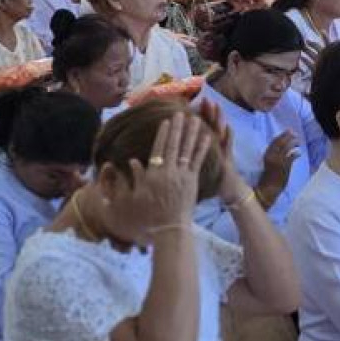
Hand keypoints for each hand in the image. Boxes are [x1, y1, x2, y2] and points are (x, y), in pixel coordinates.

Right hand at [87, 111, 210, 239]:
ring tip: (196, 119)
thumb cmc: (150, 214)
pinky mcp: (192, 181)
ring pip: (187, 149)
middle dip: (178, 127)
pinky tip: (207, 137)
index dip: (163, 133)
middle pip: (173, 144)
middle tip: (181, 112)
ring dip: (192, 133)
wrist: (169, 227)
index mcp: (153, 173)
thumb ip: (137, 176)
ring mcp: (181, 175)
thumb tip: (132, 161)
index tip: (166, 121)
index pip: (158, 148)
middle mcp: (167, 171)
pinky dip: (203, 148)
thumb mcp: (137, 195)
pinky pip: (198, 161)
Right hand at [255, 128, 300, 201]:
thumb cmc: (268, 178)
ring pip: (287, 148)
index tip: (288, 131)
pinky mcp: (284, 167)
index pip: (274, 142)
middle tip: (294, 133)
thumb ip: (274, 156)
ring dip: (293, 143)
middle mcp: (272, 156)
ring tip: (298, 142)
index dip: (281, 136)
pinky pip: (291, 157)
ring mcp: (278, 161)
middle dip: (288, 136)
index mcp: (266, 155)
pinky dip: (295, 154)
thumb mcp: (269, 164)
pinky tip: (299, 153)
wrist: (268, 189)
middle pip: (281, 142)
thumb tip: (283, 149)